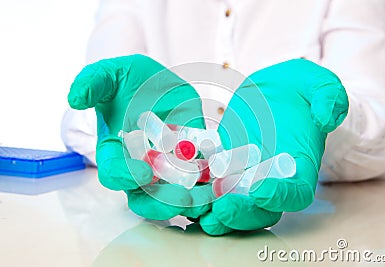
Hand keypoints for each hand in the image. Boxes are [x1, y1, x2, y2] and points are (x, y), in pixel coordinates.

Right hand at [68, 54, 211, 219]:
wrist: (155, 82)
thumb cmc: (128, 80)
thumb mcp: (111, 74)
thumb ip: (92, 83)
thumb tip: (74, 98)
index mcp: (114, 151)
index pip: (113, 172)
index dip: (126, 176)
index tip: (145, 173)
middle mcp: (137, 165)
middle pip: (143, 196)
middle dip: (162, 201)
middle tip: (184, 199)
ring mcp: (164, 167)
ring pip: (171, 196)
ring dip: (190, 201)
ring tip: (209, 200)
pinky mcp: (189, 162)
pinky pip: (197, 182)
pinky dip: (209, 188)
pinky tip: (224, 186)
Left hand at [200, 59, 348, 234]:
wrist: (273, 91)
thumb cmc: (298, 88)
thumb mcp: (317, 83)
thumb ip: (327, 97)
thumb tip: (326, 116)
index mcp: (299, 164)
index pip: (296, 192)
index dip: (281, 196)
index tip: (262, 191)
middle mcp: (272, 177)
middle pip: (261, 209)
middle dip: (241, 213)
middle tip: (221, 210)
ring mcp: (246, 174)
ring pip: (233, 204)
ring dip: (214, 213)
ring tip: (196, 212)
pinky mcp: (223, 165)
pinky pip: (210, 185)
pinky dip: (197, 193)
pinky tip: (179, 193)